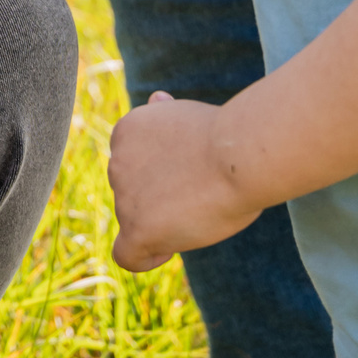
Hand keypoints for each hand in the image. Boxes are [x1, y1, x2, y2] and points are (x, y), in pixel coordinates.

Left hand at [107, 91, 262, 270]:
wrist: (240, 156)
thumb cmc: (228, 135)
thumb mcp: (190, 115)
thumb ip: (167, 116)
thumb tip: (157, 100)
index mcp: (127, 131)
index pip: (131, 163)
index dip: (157, 173)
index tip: (186, 174)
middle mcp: (116, 162)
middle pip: (132, 193)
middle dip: (159, 197)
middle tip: (199, 193)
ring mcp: (124, 197)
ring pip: (135, 222)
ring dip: (161, 222)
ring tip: (199, 211)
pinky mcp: (137, 228)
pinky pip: (127, 256)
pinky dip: (146, 257)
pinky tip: (168, 249)